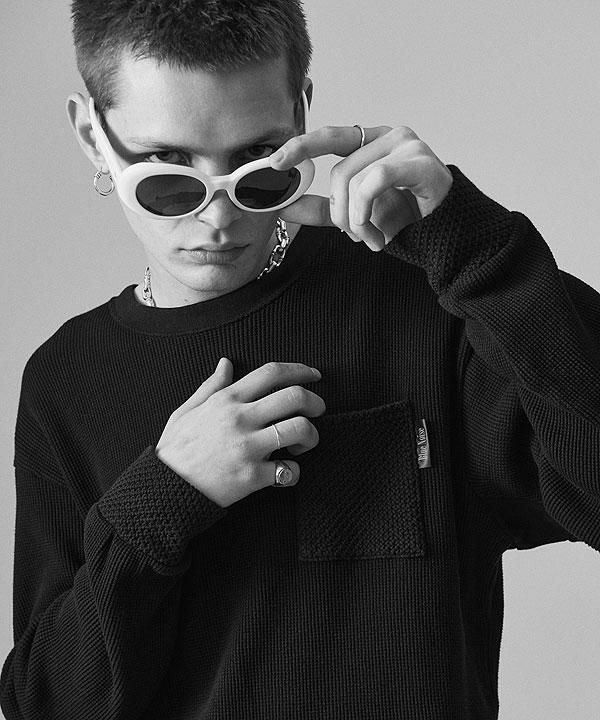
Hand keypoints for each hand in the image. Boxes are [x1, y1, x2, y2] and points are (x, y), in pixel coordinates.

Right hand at [155, 358, 324, 507]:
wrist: (163, 490)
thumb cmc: (175, 449)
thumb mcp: (187, 410)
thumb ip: (211, 386)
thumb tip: (226, 362)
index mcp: (226, 399)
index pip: (272, 373)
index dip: (300, 370)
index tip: (314, 375)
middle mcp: (240, 418)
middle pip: (295, 396)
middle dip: (316, 402)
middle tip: (318, 411)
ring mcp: (247, 447)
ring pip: (300, 429)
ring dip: (311, 436)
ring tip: (302, 444)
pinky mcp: (252, 476)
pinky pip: (290, 471)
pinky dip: (294, 473)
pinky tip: (285, 473)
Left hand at [270, 125, 452, 250]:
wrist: (448, 236)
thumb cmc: (407, 219)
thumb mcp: (357, 215)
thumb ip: (324, 208)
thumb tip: (284, 206)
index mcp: (372, 143)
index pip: (330, 137)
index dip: (301, 146)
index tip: (275, 162)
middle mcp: (390, 137)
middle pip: (340, 172)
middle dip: (340, 213)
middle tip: (355, 237)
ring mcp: (408, 146)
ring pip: (356, 180)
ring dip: (357, 222)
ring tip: (373, 239)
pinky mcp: (422, 162)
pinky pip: (376, 180)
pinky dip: (367, 211)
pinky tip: (377, 234)